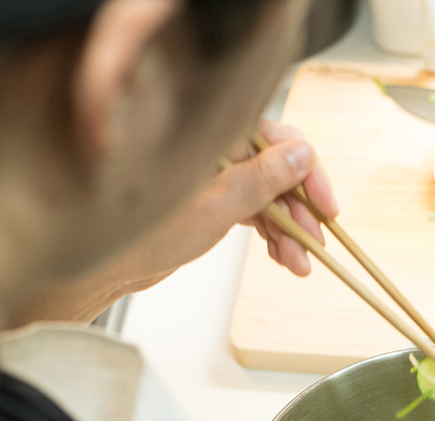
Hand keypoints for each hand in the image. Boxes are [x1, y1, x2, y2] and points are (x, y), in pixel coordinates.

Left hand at [14, 120, 337, 324]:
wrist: (108, 268)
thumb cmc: (140, 235)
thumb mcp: (212, 209)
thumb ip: (260, 181)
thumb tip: (303, 155)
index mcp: (212, 137)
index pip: (278, 140)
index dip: (308, 173)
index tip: (326, 206)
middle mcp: (217, 151)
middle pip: (278, 173)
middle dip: (300, 212)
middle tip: (316, 243)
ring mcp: (217, 178)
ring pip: (270, 198)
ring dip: (290, 232)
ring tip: (299, 264)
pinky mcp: (215, 203)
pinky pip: (256, 214)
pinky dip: (272, 236)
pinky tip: (284, 258)